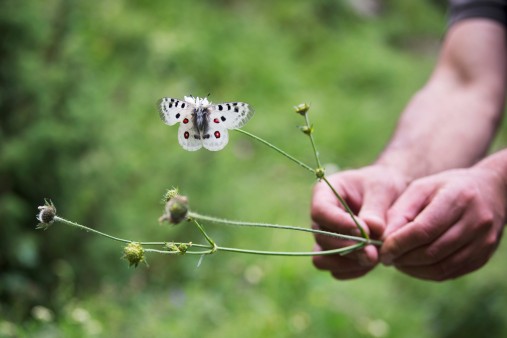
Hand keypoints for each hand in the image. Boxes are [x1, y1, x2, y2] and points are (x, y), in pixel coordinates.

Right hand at [311, 165, 407, 278]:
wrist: (391, 196)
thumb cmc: (383, 185)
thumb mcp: (382, 189)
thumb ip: (376, 209)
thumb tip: (372, 230)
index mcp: (325, 193)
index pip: (320, 211)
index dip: (338, 224)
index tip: (364, 231)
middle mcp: (320, 218)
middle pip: (321, 238)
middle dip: (347, 248)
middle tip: (373, 252)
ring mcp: (326, 238)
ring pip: (323, 258)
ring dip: (348, 263)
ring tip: (374, 258)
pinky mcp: (336, 255)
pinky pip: (337, 271)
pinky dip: (354, 270)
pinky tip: (372, 263)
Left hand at [381, 167, 506, 280]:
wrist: (490, 191)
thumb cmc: (446, 187)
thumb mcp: (421, 189)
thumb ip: (400, 212)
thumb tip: (383, 239)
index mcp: (458, 198)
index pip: (423, 230)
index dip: (399, 243)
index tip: (382, 249)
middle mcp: (476, 221)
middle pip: (432, 251)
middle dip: (403, 258)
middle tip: (386, 258)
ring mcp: (483, 242)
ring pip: (441, 267)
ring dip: (413, 269)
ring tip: (397, 261)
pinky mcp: (484, 256)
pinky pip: (451, 273)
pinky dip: (427, 273)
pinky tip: (413, 265)